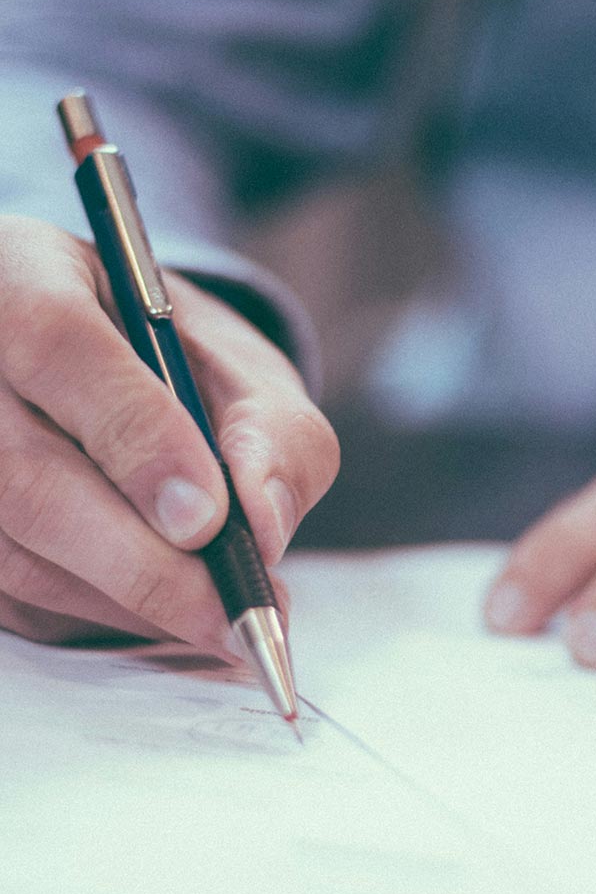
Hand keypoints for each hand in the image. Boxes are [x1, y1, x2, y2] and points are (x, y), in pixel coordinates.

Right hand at [0, 216, 338, 652]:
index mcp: (20, 275)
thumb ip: (272, 429)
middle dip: (142, 563)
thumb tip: (264, 524)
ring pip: (17, 552)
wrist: (97, 367)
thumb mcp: (238, 363)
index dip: (136, 438)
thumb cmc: (170, 363)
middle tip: (230, 610)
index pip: (59, 344)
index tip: (208, 518)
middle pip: (26, 475)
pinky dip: (98, 617)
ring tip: (219, 617)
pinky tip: (163, 613)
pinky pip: (15, 597)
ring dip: (127, 602)